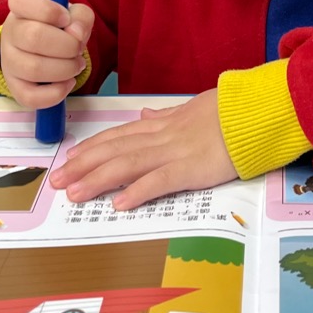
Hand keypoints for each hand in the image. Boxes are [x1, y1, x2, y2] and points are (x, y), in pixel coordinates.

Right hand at [0, 0, 93, 109]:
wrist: (46, 48)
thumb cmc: (60, 26)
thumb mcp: (75, 14)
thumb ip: (81, 17)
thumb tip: (76, 34)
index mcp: (21, 4)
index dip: (49, 11)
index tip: (65, 18)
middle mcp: (10, 30)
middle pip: (33, 37)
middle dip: (67, 46)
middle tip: (78, 48)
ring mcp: (8, 60)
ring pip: (32, 68)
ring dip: (65, 69)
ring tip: (76, 65)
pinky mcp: (14, 86)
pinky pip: (30, 96)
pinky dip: (56, 93)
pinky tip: (68, 83)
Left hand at [50, 90, 236, 209]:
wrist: (256, 112)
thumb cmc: (228, 113)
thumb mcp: (191, 108)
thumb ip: (166, 116)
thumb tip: (145, 115)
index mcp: (162, 124)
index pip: (118, 136)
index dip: (91, 148)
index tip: (69, 159)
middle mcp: (161, 136)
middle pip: (115, 150)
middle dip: (83, 166)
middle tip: (57, 182)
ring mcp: (175, 151)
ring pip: (128, 164)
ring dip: (98, 179)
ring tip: (75, 194)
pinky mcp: (193, 168)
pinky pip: (160, 181)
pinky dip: (138, 191)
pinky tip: (119, 204)